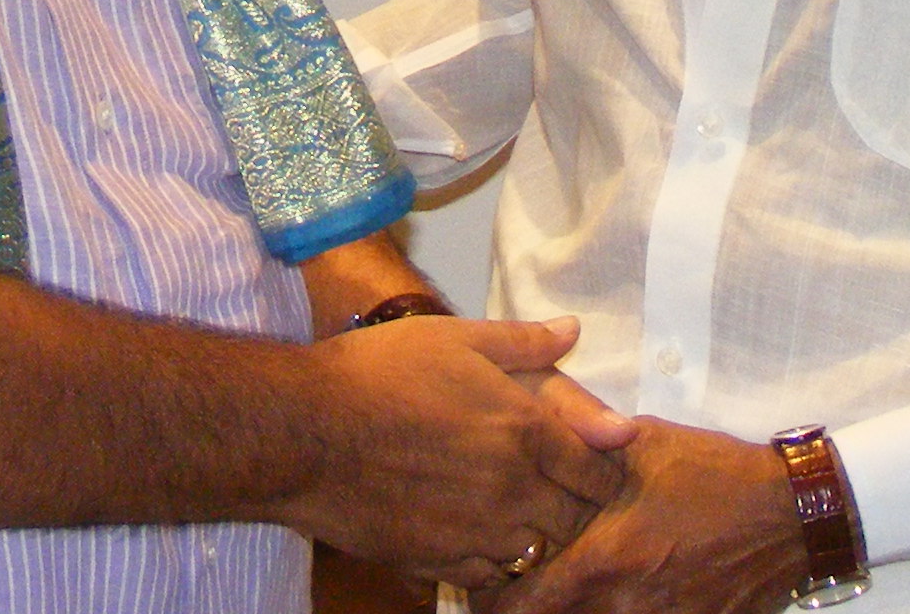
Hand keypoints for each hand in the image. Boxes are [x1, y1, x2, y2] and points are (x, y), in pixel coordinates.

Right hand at [284, 314, 628, 587]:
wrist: (306, 433)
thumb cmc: (376, 374)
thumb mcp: (455, 337)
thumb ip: (522, 342)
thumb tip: (572, 331)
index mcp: (525, 430)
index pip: (598, 470)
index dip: (603, 468)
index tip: (591, 462)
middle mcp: (513, 490)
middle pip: (578, 520)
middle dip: (578, 506)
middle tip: (560, 489)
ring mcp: (478, 535)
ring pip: (540, 554)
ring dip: (539, 535)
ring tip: (519, 512)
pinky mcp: (440, 564)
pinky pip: (493, 577)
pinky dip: (496, 561)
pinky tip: (478, 534)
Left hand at [478, 418, 807, 613]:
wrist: (788, 515)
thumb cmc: (712, 473)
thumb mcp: (641, 446)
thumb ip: (581, 449)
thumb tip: (528, 447)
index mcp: (606, 561)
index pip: (521, 608)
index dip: (491, 600)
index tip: (481, 580)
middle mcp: (625, 606)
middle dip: (521, 609)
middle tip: (510, 584)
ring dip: (566, 611)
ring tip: (560, 585)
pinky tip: (609, 594)